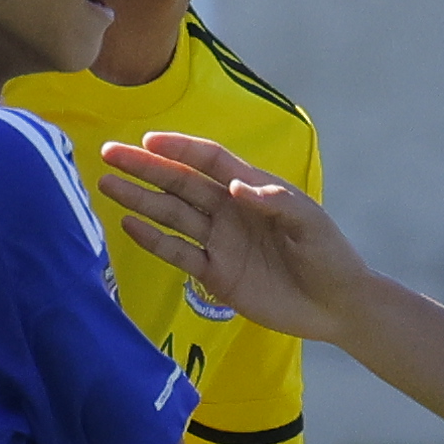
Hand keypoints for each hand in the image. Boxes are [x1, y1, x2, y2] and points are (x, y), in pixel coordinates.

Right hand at [94, 133, 365, 340]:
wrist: (337, 305)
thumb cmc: (330, 255)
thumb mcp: (310, 223)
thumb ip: (275, 201)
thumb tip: (235, 187)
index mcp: (253, 189)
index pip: (209, 161)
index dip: (180, 148)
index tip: (149, 139)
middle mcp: (230, 210)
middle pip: (180, 182)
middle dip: (145, 166)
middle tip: (110, 152)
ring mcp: (220, 242)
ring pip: (172, 214)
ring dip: (140, 199)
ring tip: (107, 184)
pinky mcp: (216, 274)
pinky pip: (179, 253)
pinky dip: (153, 240)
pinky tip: (129, 225)